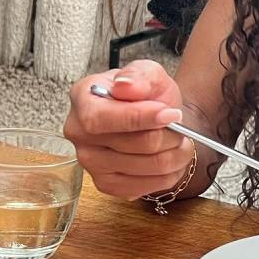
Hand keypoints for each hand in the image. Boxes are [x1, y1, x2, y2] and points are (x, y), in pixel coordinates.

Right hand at [64, 59, 192, 199]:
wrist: (155, 116)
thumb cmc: (147, 94)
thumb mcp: (148, 72)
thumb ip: (140, 75)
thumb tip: (125, 86)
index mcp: (83, 98)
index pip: (102, 118)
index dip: (140, 119)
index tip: (170, 114)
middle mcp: (78, 132)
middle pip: (134, 145)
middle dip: (169, 135)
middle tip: (180, 126)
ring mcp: (89, 161)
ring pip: (147, 167)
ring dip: (175, 154)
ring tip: (179, 141)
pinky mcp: (106, 184)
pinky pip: (146, 186)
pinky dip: (169, 174)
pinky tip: (170, 158)